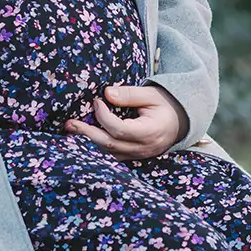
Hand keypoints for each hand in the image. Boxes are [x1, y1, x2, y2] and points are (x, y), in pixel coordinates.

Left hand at [66, 84, 187, 161]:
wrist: (180, 122)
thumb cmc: (165, 105)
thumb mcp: (151, 95)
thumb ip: (129, 94)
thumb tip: (107, 93)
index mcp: (150, 132)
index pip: (120, 129)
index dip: (104, 116)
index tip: (97, 101)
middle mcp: (143, 148)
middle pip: (110, 145)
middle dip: (87, 134)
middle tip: (70, 123)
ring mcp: (138, 155)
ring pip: (108, 154)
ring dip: (88, 143)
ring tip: (71, 132)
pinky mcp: (132, 157)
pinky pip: (112, 157)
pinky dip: (96, 148)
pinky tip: (83, 139)